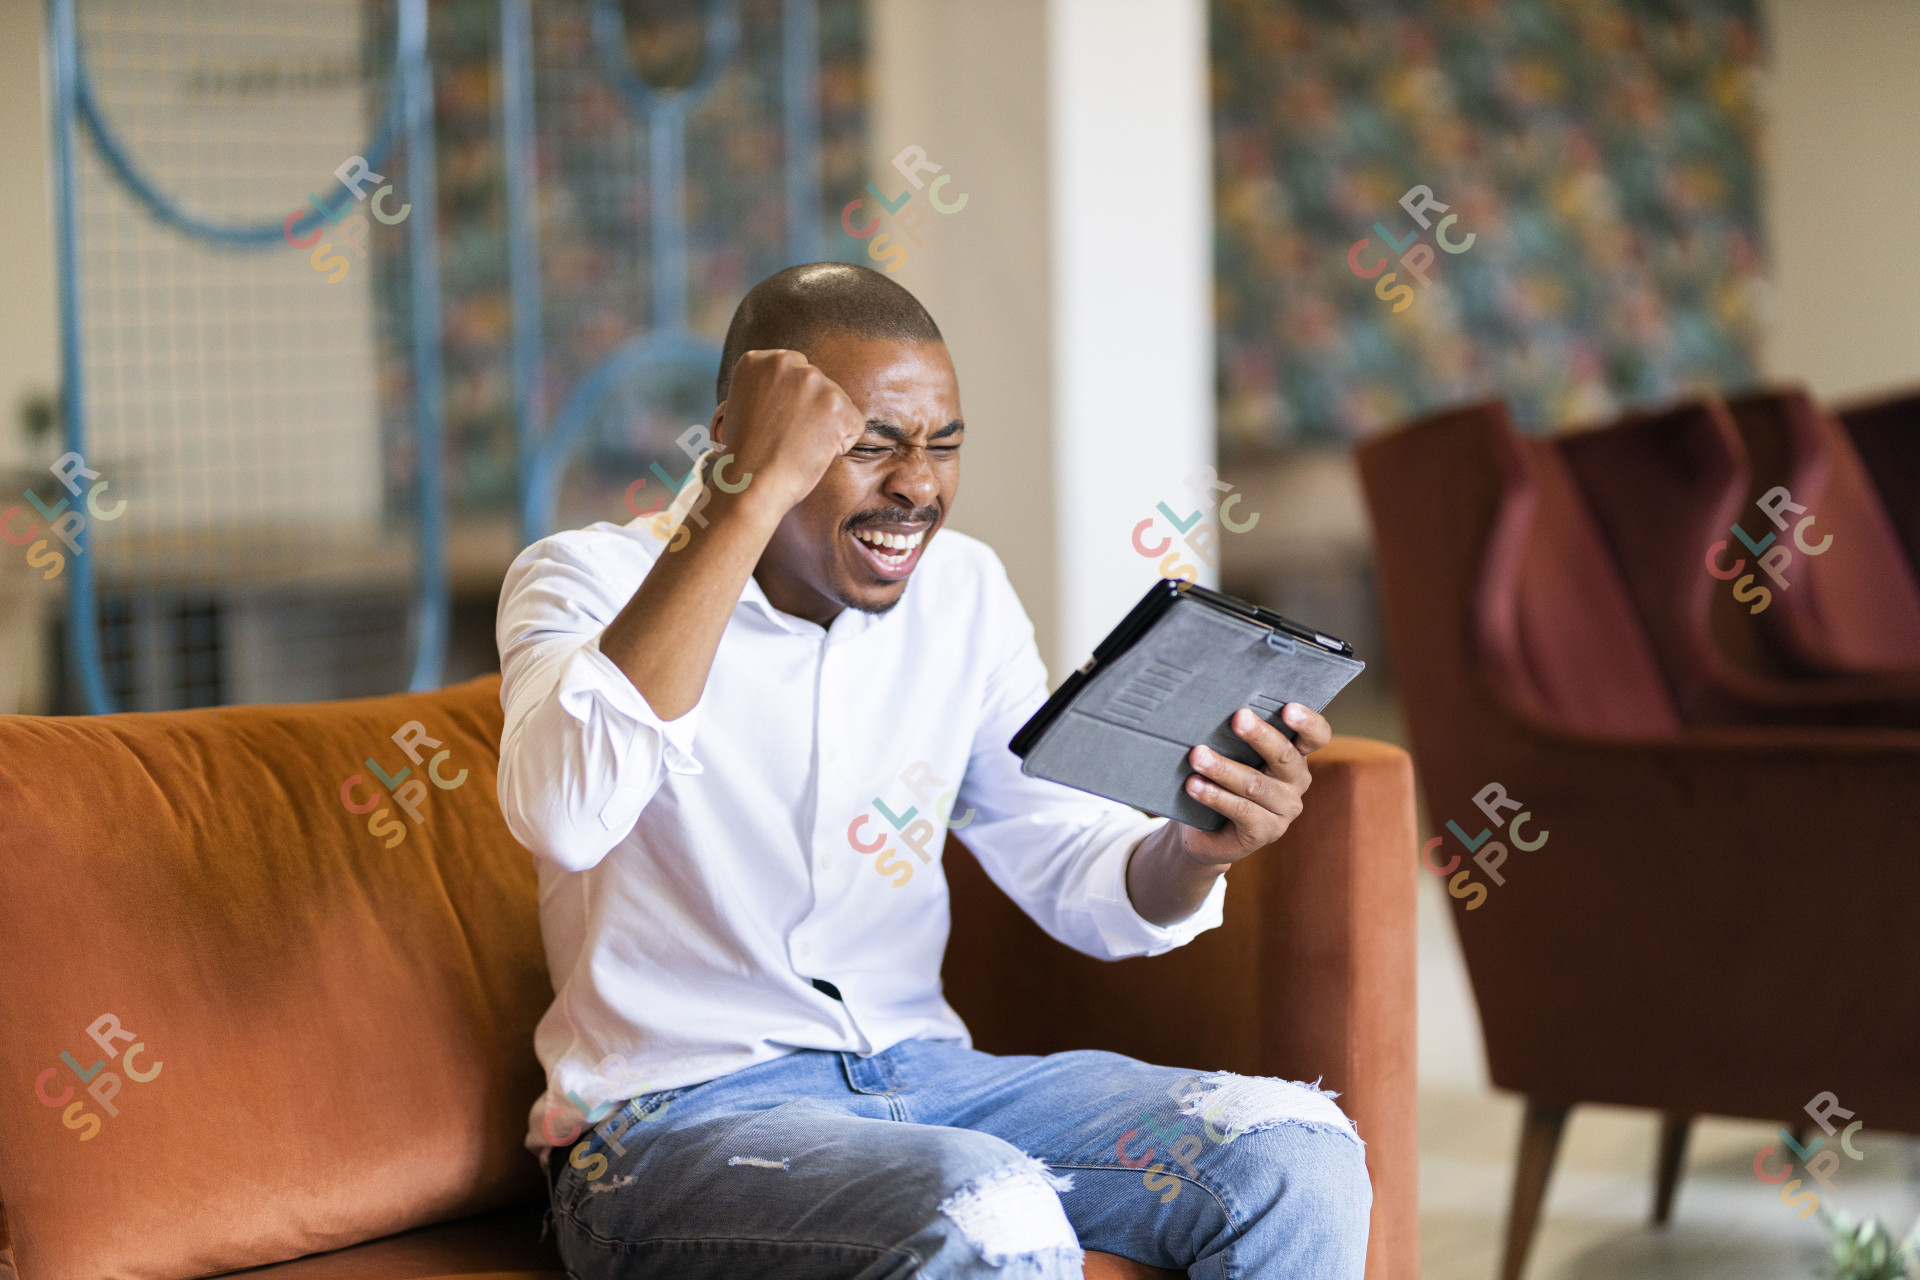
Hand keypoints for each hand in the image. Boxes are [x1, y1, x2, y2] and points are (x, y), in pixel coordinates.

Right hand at [715, 350, 866, 511]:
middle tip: (786, 438)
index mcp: (756, 360)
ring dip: (825, 427)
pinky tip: (814, 454)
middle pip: (816, 383)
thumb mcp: (744, 406)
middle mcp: (784, 361)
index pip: (793, 371)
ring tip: (796, 447)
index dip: (789, 403)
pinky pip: (854, 424)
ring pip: (836, 403)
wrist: (750, 483)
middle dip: (810, 411)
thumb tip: (796, 392)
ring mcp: (812, 380)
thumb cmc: (746, 457)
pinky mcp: (836, 404)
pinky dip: (841, 444)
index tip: (775, 423)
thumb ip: (769, 388)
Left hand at [1176, 704, 1330, 865]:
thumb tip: (1214, 708)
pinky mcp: (1266, 832)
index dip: (1307, 722)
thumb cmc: (1222, 779)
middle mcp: (1297, 782)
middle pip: (1284, 756)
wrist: (1206, 830)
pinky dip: (1215, 796)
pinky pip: (1240, 810)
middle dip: (1259, 735)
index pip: (1316, 736)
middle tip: (1237, 718)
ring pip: (1255, 784)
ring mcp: (1284, 810)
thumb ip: (1237, 735)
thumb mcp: (1234, 753)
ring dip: (1223, 768)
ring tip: (1197, 756)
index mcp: (1295, 756)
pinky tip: (1194, 785)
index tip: (1289, 708)